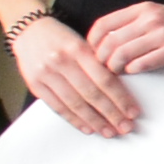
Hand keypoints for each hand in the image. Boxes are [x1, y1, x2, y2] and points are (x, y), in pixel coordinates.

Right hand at [6, 13, 139, 136]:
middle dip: (111, 114)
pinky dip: (74, 119)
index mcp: (78, 50)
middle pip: (91, 94)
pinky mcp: (35, 85)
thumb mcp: (84, 43)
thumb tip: (122, 92)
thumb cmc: (63, 39)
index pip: (104, 79)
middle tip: (126, 127)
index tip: (133, 112)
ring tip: (110, 132)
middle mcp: (61, 62)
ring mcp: (46, 74)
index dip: (121, 98)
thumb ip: (98, 64)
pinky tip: (88, 128)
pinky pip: (57, 107)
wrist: (29, 31)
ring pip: (75, 103)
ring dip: (95, 121)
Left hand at [84, 0, 163, 75]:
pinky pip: (142, 63)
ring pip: (122, 54)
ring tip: (117, 73)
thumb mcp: (162, 14)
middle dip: (101, 59)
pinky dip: (133, 71)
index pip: (104, 24)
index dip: (93, 42)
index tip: (94, 53)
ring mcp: (163, 35)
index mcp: (144, 9)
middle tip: (104, 68)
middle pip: (109, 42)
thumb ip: (138, 22)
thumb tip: (112, 40)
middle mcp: (151, 19)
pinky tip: (135, 72)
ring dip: (114, 68)